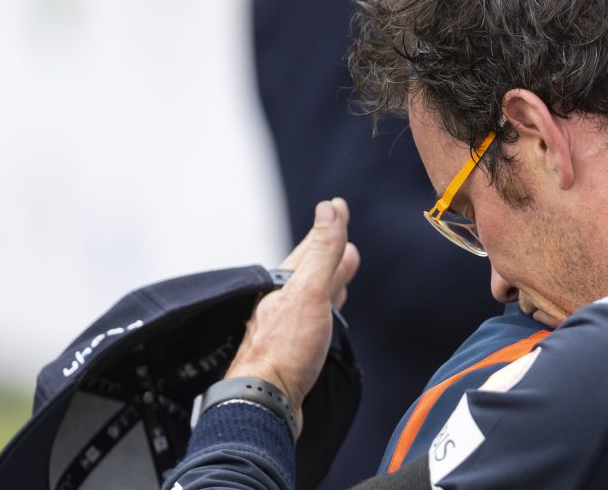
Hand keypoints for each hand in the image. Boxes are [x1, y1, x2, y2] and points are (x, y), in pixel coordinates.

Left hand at [225, 198, 359, 431]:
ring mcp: (286, 328)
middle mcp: (283, 303)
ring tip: (342, 272)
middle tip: (343, 235)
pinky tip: (327, 319)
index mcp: (286, 284)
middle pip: (311, 270)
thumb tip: (330, 209)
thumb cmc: (286, 350)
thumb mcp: (309, 292)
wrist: (264, 402)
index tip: (338, 205)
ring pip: (312, 296)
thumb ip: (322, 253)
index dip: (328, 226)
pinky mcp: (292, 352)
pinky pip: (313, 321)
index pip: (312, 247)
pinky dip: (325, 310)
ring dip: (328, 280)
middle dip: (328, 252)